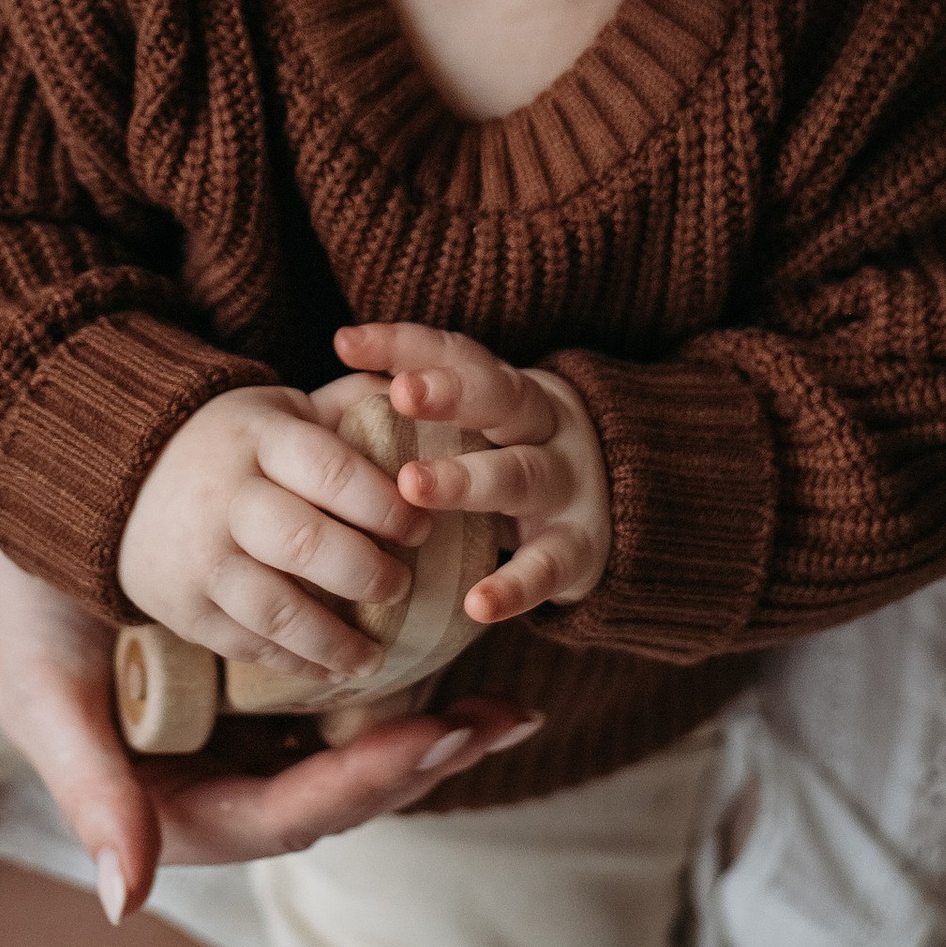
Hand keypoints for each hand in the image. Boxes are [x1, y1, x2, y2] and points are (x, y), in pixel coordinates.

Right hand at [0, 511, 538, 918]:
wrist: (19, 535)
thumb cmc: (19, 617)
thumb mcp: (44, 699)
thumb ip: (88, 796)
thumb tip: (123, 904)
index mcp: (176, 812)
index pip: (286, 815)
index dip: (362, 782)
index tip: (432, 738)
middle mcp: (224, 788)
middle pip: (341, 795)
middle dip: (422, 764)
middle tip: (501, 722)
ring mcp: (251, 743)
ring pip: (358, 755)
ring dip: (432, 737)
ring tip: (506, 709)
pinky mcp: (270, 695)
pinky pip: (348, 703)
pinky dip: (405, 689)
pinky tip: (461, 661)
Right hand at [116, 382, 435, 683]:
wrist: (123, 477)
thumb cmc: (230, 444)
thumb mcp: (279, 410)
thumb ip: (346, 405)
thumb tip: (418, 398)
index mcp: (258, 438)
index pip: (332, 471)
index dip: (385, 506)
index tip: (421, 528)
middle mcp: (225, 497)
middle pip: (306, 544)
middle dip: (367, 574)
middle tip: (400, 586)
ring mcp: (200, 557)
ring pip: (276, 609)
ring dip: (335, 640)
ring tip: (374, 655)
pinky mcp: (181, 606)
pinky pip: (246, 643)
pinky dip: (295, 662)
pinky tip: (331, 668)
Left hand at [329, 322, 609, 622]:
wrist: (626, 503)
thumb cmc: (512, 459)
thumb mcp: (480, 428)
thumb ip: (417, 416)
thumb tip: (320, 404)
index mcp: (505, 391)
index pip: (456, 354)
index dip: (403, 345)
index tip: (345, 342)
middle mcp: (539, 427)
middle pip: (499, 398)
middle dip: (450, 394)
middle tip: (400, 394)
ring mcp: (563, 486)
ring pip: (519, 474)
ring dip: (467, 479)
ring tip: (411, 486)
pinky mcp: (578, 549)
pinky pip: (547, 566)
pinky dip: (514, 586)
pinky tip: (476, 604)